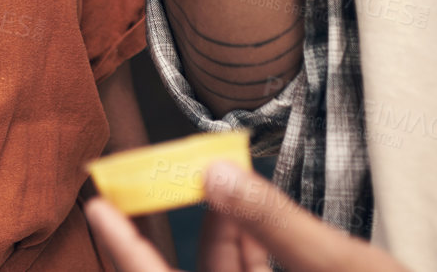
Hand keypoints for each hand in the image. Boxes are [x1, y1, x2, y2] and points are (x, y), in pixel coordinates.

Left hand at [84, 162, 407, 271]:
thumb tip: (215, 173)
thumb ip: (273, 220)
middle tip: (147, 183)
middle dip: (167, 233)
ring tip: (211, 184)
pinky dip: (243, 254)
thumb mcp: (340, 262)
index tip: (97, 207)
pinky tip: (249, 217)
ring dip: (214, 237)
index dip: (125, 249)